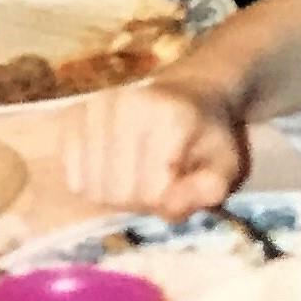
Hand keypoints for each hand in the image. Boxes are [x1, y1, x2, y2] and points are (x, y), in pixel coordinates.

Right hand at [60, 78, 249, 219]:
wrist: (186, 95)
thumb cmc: (207, 136)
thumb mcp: (227, 164)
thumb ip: (210, 189)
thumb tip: (172, 206)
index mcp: (170, 116)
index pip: (152, 190)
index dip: (166, 200)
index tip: (178, 183)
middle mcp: (127, 105)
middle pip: (117, 192)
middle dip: (139, 200)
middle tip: (157, 183)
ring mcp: (95, 108)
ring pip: (92, 188)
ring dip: (114, 195)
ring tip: (136, 175)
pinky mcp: (73, 116)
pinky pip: (73, 177)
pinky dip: (92, 183)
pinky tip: (112, 168)